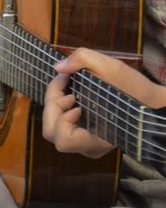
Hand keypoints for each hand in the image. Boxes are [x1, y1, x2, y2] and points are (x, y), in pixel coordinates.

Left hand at [43, 48, 165, 159]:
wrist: (155, 105)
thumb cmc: (135, 90)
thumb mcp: (112, 67)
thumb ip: (82, 59)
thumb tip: (58, 68)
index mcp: (96, 139)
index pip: (60, 136)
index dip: (56, 107)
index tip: (68, 84)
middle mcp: (89, 147)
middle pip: (52, 134)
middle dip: (53, 106)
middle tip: (68, 90)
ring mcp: (88, 145)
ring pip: (56, 132)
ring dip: (57, 108)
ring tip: (73, 94)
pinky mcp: (88, 139)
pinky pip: (64, 129)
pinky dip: (63, 112)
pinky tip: (76, 99)